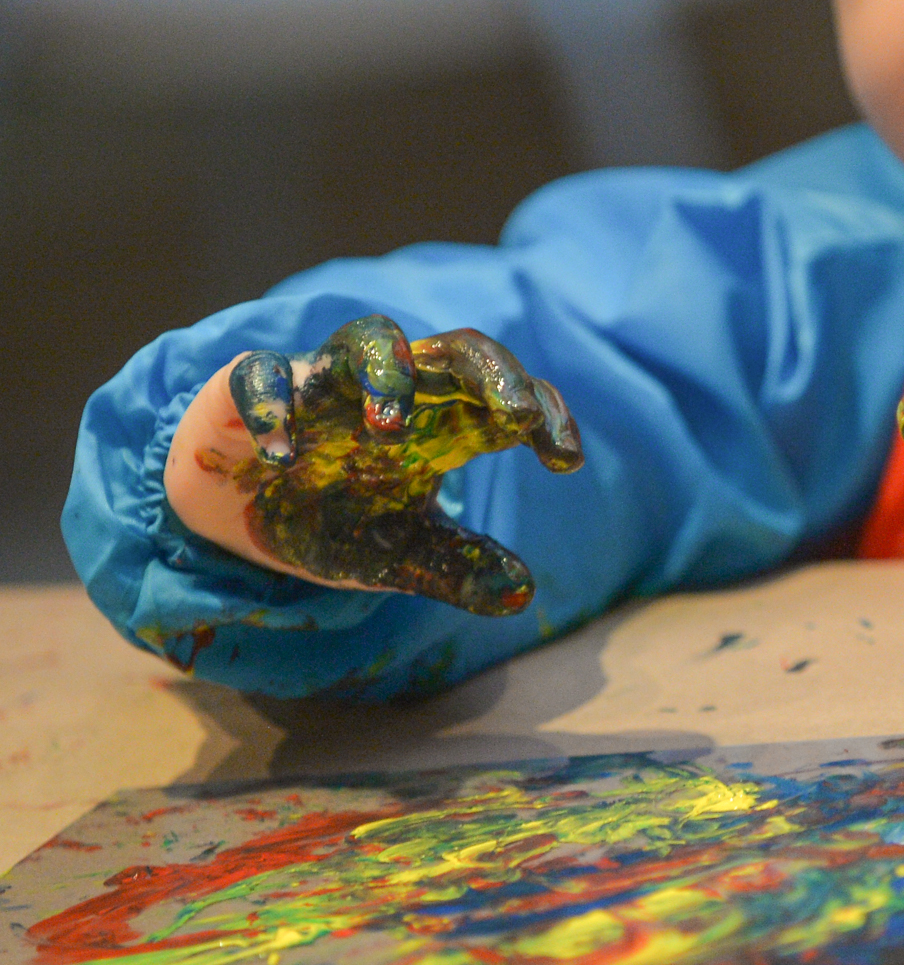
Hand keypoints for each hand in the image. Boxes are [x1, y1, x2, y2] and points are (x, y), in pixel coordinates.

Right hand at [165, 315, 581, 615]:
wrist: (243, 517)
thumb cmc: (339, 517)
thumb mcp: (403, 554)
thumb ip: (459, 569)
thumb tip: (523, 595)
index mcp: (442, 423)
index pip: (507, 398)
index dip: (545, 415)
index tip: (567, 461)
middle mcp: (395, 392)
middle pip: (457, 351)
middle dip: (492, 373)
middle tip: (518, 415)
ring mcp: (326, 383)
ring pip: (368, 338)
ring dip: (385, 372)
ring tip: (389, 425)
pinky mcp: (254, 388)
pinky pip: (261, 375)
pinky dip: (272, 406)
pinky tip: (281, 457)